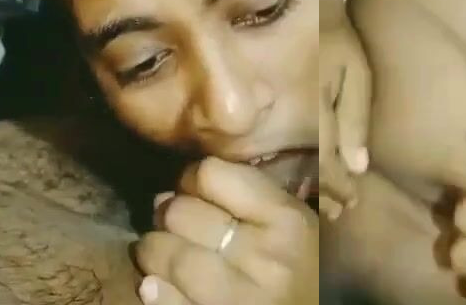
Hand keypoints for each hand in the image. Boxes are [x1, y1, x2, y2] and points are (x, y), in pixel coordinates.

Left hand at [135, 158, 326, 304]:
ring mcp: (240, 298)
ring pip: (166, 256)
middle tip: (174, 226)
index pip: (210, 174)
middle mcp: (265, 258)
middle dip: (169, 215)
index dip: (193, 179)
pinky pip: (167, 302)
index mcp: (286, 221)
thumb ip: (248, 200)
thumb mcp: (298, 226)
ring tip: (162, 254)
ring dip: (154, 252)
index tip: (195, 194)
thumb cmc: (311, 272)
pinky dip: (155, 291)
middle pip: (180, 213)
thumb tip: (172, 192)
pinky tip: (156, 287)